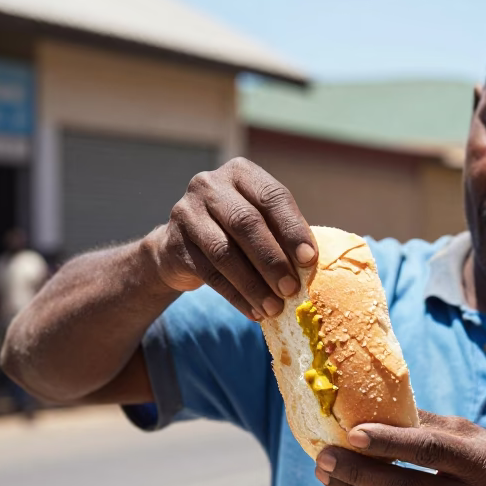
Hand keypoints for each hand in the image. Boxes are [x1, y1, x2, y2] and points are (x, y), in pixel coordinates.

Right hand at [145, 157, 316, 319]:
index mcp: (241, 173)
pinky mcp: (173, 243)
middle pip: (246, 223)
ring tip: (274, 308)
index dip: (292, 229)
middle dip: (272, 260)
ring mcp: (187, 212)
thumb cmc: (235, 233)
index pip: (272, 197)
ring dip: (254, 284)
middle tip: (292, 289)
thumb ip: (282, 234)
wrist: (180, 246)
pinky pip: (209, 274)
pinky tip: (254, 312)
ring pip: (225, 252)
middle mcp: (210, 185)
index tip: (310, 260)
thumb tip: (311, 264)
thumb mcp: (261, 223)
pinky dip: (236, 296)